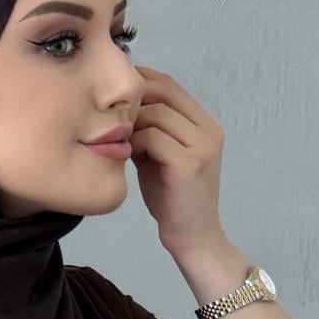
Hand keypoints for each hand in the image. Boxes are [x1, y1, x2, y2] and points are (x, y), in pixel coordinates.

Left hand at [129, 66, 226, 255]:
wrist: (193, 237)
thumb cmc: (172, 199)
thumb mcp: (160, 156)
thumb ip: (148, 131)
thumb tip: (119, 108)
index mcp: (206, 125)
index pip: (171, 85)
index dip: (141, 80)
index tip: (114, 91)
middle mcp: (209, 131)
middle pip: (164, 93)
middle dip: (133, 99)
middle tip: (109, 113)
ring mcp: (202, 147)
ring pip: (157, 114)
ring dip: (131, 122)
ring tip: (117, 138)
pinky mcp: (189, 164)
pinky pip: (153, 138)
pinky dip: (134, 142)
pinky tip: (125, 154)